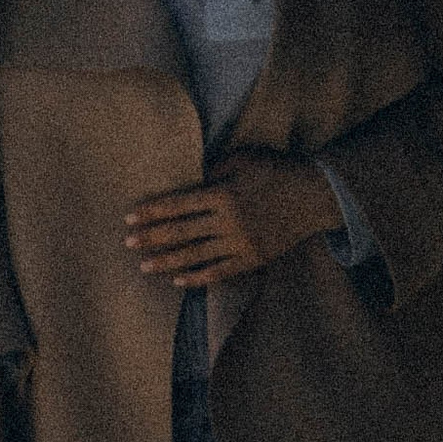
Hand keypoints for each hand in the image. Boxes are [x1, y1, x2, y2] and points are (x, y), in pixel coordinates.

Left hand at [126, 150, 342, 291]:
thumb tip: (189, 182)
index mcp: (223, 194)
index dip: (152, 211)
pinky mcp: (252, 259)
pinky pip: (219, 272)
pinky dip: (197, 278)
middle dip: (151, 238)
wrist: (315, 197)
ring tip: (144, 267)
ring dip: (167, 262)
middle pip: (181, 232)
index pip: (178, 204)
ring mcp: (241, 243)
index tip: (129, 217)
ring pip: (196, 256)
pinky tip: (177, 281)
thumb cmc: (277, 172)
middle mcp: (229, 221)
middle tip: (127, 243)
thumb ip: (215, 171)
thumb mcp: (244, 160)